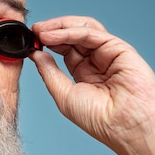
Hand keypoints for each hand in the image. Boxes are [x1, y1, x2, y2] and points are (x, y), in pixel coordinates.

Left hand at [29, 16, 154, 150]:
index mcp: (84, 72)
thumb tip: (35, 53)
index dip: (47, 42)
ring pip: (83, 28)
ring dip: (60, 27)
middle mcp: (96, 60)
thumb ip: (49, 72)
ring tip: (41, 31)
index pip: (64, 48)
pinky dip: (71, 32)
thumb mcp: (63, 95)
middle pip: (72, 35)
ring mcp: (108, 53)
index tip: (30, 41)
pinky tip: (53, 36)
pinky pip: (92, 33)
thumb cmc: (99, 119)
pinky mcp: (119, 48)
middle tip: (34, 31)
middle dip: (51, 30)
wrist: (124, 127)